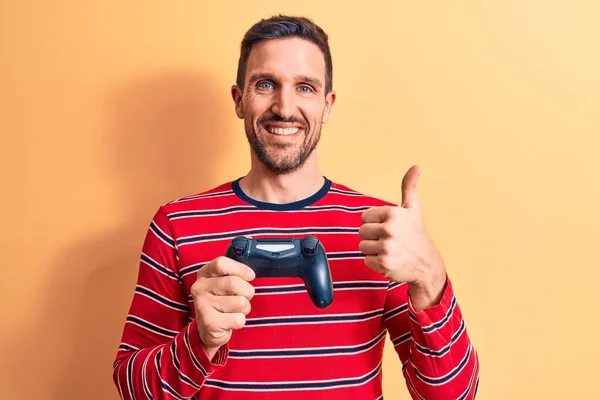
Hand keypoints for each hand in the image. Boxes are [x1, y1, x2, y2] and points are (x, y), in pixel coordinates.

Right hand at [190, 256, 255, 360]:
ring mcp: (202, 305)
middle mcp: (200, 287)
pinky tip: (230, 321)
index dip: (240, 268)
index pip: (222, 263)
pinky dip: (240, 321)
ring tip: (235, 310)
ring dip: (245, 308)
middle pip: (234, 283)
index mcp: (205, 273)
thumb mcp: (224, 280)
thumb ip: (236, 263)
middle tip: (245, 296)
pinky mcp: (209, 323)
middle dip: (247, 291)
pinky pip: (238, 319)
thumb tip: (250, 238)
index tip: (250, 275)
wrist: (208, 329)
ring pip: (240, 303)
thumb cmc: (221, 300)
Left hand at [358, 165, 445, 310]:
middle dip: (372, 236)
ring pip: (362, 246)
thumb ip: (409, 186)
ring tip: (389, 250)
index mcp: (393, 213)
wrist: (426, 263)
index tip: (390, 226)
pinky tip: (389, 260)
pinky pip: (366, 260)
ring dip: (373, 249)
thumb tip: (417, 165)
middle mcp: (390, 229)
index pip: (364, 217)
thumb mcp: (413, 208)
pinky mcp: (383, 264)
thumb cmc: (416, 233)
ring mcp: (387, 248)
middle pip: (361, 231)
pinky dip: (375, 262)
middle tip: (389, 240)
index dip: (375, 222)